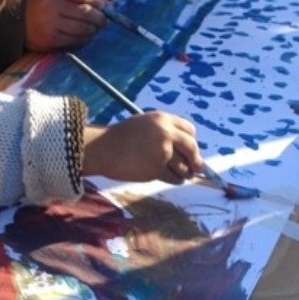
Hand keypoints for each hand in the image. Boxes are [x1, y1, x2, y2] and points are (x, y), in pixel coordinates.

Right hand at [24, 0, 107, 51]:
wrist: (19, 18)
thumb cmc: (46, 0)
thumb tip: (106, 5)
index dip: (97, 0)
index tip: (102, 5)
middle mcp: (50, 5)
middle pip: (86, 12)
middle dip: (99, 18)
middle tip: (103, 20)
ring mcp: (49, 24)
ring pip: (83, 29)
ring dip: (93, 29)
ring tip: (94, 28)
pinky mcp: (49, 40)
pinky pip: (75, 40)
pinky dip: (84, 38)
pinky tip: (84, 35)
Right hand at [82, 111, 202, 184]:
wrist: (102, 149)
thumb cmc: (120, 139)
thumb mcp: (144, 125)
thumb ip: (164, 132)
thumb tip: (187, 150)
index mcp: (162, 119)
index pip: (189, 130)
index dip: (190, 140)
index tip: (188, 149)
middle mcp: (165, 133)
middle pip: (191, 147)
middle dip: (195, 159)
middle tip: (196, 167)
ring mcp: (162, 151)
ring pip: (185, 166)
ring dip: (184, 172)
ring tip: (177, 174)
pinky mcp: (156, 168)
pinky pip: (175, 177)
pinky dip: (175, 180)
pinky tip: (170, 178)